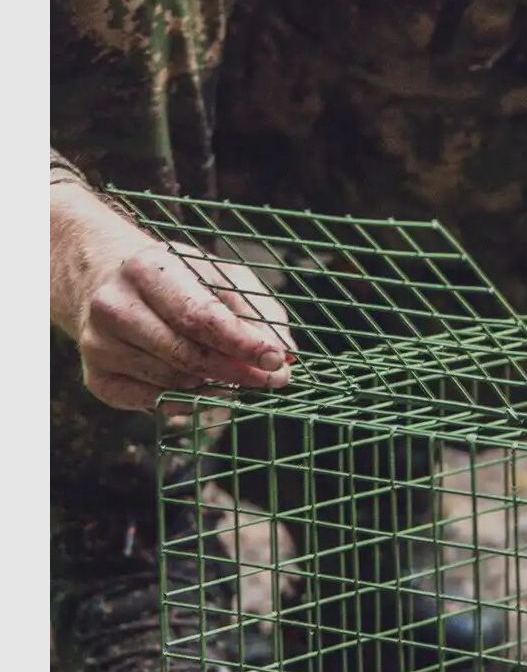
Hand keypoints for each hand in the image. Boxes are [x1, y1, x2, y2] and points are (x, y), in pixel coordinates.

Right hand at [51, 183, 295, 410]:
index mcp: (147, 269)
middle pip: (187, 355)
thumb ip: (257, 311)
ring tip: (237, 374)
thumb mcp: (218, 275)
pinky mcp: (95, 377)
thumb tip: (286, 354)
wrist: (102, 278)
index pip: (199, 316)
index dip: (242, 342)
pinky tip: (202, 386)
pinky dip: (185, 400)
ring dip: (214, 385)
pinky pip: (152, 402)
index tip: (276, 359)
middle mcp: (114, 306)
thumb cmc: (175, 278)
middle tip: (274, 378)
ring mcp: (99, 345)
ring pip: (173, 382)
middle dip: (238, 371)